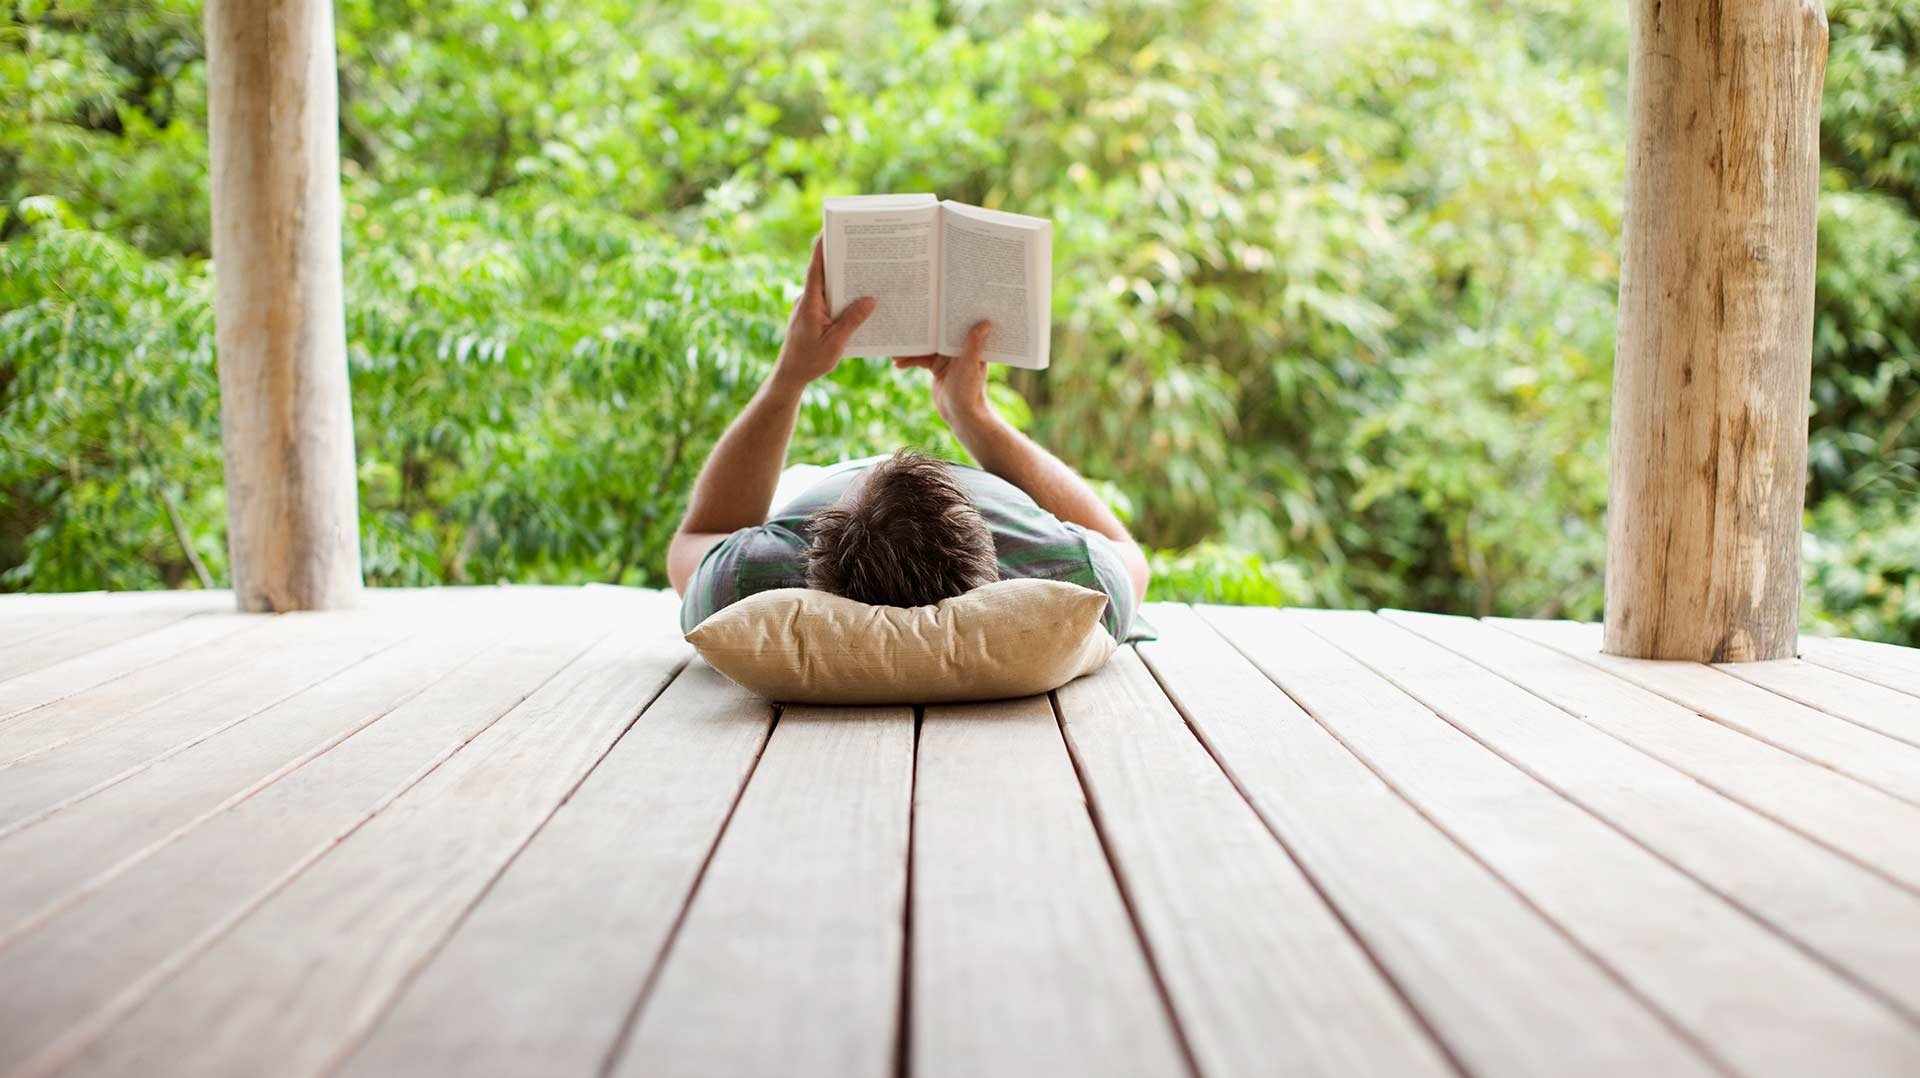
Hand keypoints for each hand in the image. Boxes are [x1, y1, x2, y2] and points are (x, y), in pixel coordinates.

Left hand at [773, 236, 874, 389]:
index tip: (828, 229)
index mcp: (809, 304)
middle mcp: (807, 301)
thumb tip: (870, 300)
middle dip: (840, 259)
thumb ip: (851, 321)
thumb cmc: (810, 361)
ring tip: (865, 268)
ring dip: (843, 278)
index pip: (815, 270)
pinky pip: (828, 299)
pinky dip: (841, 295)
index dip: (821, 249)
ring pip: (827, 287)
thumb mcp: (835, 343)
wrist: (791, 375)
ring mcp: (808, 307)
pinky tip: (858, 298)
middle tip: (858, 245)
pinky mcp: (812, 314)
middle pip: (823, 273)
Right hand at [892, 321, 993, 424]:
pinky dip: (910, 361)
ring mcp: (946, 358)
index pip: (956, 324)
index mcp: (970, 344)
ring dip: (911, 349)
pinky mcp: (937, 367)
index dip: (944, 315)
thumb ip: (974, 345)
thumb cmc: (969, 392)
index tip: (931, 304)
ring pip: (926, 347)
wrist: (961, 415)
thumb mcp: (969, 366)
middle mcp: (958, 348)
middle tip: (905, 323)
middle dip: (922, 331)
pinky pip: (921, 359)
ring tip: (895, 351)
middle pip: (937, 334)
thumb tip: (985, 322)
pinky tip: (897, 363)